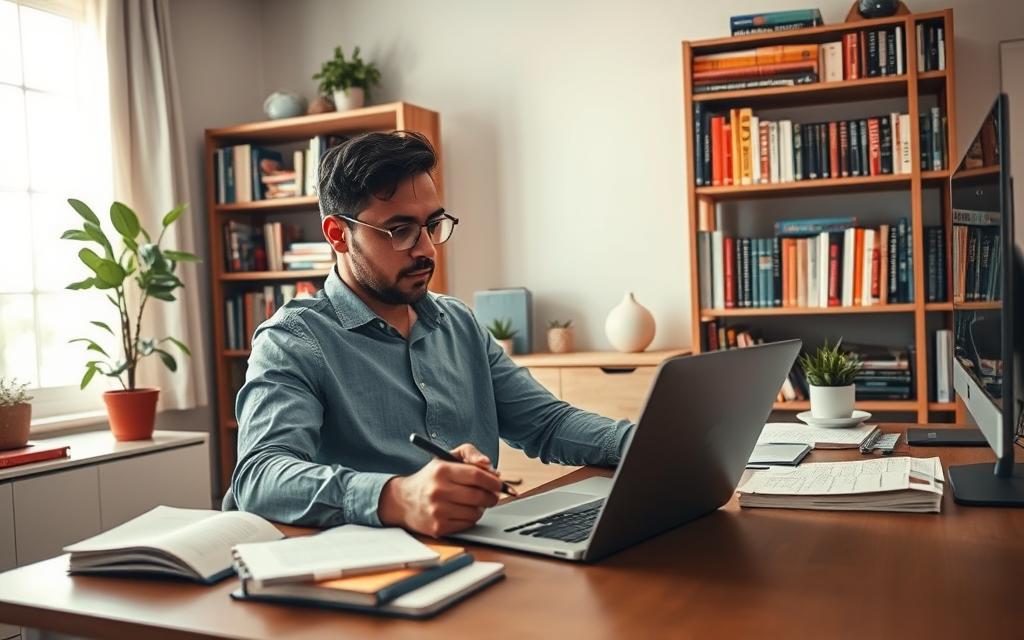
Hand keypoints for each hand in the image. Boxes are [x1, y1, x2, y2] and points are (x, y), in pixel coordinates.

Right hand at [378, 443, 503, 536]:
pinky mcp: (438, 527)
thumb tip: (489, 466)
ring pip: (476, 512)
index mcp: (441, 470)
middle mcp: (438, 491)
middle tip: (492, 493)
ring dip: (481, 507)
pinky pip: (468, 524)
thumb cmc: (431, 478)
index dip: (493, 480)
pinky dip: (471, 518)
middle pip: (479, 495)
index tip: (499, 483)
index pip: (477, 475)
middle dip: (492, 495)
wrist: (403, 501)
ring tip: (474, 501)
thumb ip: (470, 453)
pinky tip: (463, 511)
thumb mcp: (447, 457)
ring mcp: (437, 511)